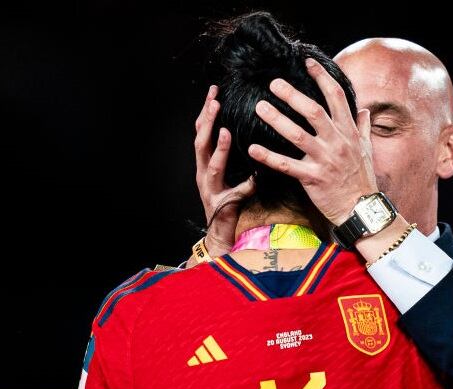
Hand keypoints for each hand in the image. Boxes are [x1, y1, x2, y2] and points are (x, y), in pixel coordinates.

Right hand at [193, 84, 254, 257]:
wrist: (220, 233)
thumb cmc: (228, 201)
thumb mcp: (231, 169)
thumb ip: (237, 156)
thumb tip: (253, 136)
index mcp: (205, 162)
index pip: (202, 131)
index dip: (206, 112)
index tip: (214, 91)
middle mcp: (203, 173)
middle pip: (200, 142)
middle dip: (206, 121)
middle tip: (214, 100)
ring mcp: (210, 189)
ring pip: (210, 165)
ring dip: (216, 147)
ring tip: (223, 130)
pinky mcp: (221, 204)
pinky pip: (233, 194)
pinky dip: (242, 186)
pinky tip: (251, 179)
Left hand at [247, 57, 377, 225]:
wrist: (362, 209)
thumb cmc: (362, 179)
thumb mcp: (367, 149)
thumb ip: (363, 127)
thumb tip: (364, 110)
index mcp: (348, 132)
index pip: (336, 97)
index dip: (322, 77)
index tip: (308, 63)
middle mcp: (337, 142)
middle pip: (314, 111)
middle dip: (293, 95)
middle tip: (273, 83)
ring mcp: (325, 160)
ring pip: (298, 135)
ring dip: (277, 120)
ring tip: (259, 107)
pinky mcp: (313, 178)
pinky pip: (287, 165)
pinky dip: (269, 157)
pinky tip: (253, 148)